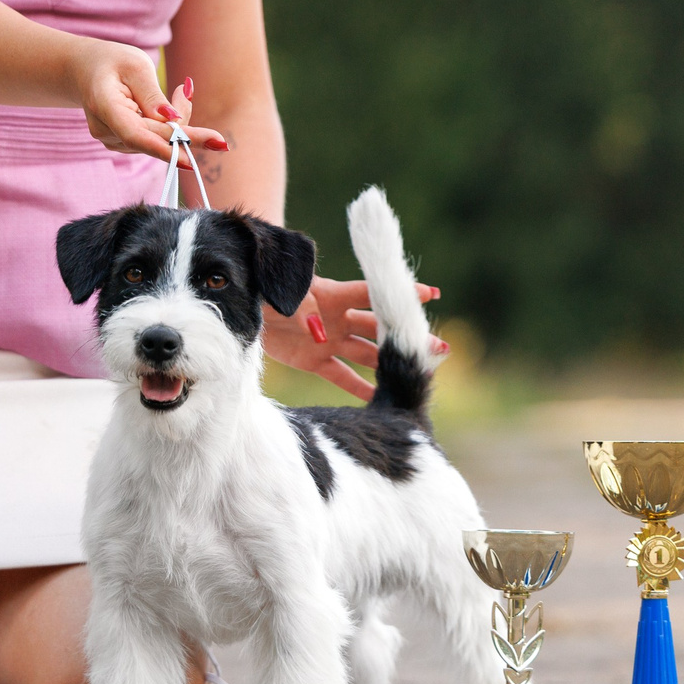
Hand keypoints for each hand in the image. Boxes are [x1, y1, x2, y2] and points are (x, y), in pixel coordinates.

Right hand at [72, 46, 229, 163]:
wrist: (84, 69)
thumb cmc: (111, 62)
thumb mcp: (135, 66)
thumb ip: (152, 94)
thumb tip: (172, 120)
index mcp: (104, 106)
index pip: (136, 135)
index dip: (165, 149)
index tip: (192, 162)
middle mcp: (105, 130)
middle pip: (154, 140)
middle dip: (186, 130)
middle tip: (205, 115)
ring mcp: (111, 140)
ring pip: (157, 141)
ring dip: (177, 124)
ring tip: (179, 93)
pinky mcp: (122, 143)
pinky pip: (154, 140)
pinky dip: (168, 126)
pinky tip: (168, 107)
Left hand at [262, 274, 444, 401]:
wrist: (242, 298)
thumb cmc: (263, 285)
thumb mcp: (279, 291)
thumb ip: (299, 307)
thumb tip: (317, 330)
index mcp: (331, 294)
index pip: (372, 292)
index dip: (400, 292)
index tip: (432, 295)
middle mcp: (336, 317)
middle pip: (378, 328)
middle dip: (407, 338)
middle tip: (441, 348)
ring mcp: (328, 339)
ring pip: (367, 353)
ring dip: (390, 362)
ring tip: (420, 373)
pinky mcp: (314, 359)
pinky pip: (341, 376)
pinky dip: (359, 388)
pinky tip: (380, 399)